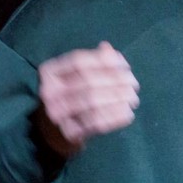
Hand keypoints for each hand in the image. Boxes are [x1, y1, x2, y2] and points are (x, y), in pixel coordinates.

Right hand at [37, 41, 139, 156]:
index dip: (104, 60)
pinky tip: (127, 113)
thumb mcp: (75, 76)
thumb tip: (109, 49)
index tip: (125, 65)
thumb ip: (92, 62)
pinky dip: (115, 117)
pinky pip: (96, 123)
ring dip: (118, 99)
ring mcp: (56, 114)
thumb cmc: (70, 96)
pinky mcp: (68, 133)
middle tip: (134, 84)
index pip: (78, 61)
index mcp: (49, 72)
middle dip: (116, 81)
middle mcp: (48, 92)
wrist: (54, 132)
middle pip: (88, 81)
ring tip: (133, 98)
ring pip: (92, 102)